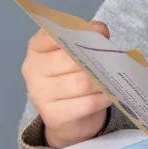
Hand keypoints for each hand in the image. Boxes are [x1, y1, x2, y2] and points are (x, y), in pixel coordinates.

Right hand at [22, 23, 111, 148]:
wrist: (71, 118)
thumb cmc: (75, 77)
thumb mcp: (79, 55)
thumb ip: (88, 39)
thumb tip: (100, 30)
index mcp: (37, 49)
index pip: (50, 35)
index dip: (76, 32)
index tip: (99, 32)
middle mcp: (33, 70)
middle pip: (69, 61)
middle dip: (96, 60)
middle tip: (114, 61)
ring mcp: (40, 94)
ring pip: (81, 83)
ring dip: (102, 81)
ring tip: (114, 79)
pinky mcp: (53, 115)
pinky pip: (86, 103)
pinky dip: (103, 98)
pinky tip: (109, 95)